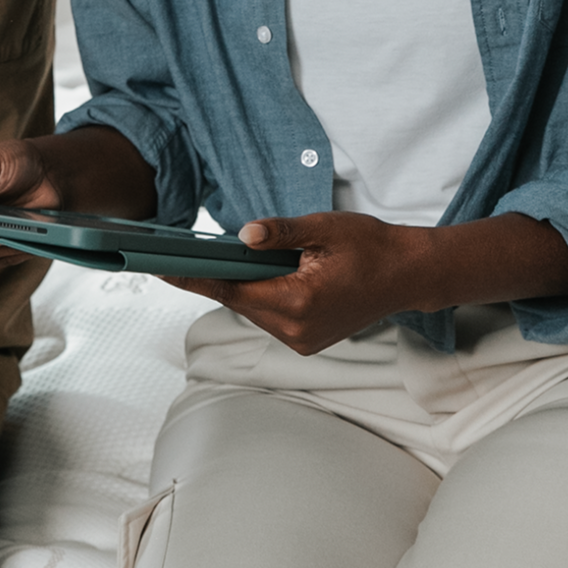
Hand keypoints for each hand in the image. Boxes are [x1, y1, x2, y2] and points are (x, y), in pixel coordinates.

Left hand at [164, 209, 567, 354]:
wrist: (408, 274)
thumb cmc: (369, 245)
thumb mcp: (323, 228)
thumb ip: (280, 233)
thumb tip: (242, 236)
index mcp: (298, 300)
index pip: (231, 289)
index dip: (193, 278)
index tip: (160, 269)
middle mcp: (297, 328)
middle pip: (238, 301)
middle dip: (215, 277)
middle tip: (182, 253)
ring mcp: (303, 339)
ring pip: (253, 310)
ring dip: (240, 286)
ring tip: (221, 258)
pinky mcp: (309, 339)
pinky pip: (270, 316)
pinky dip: (259, 296)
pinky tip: (256, 274)